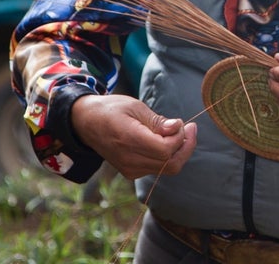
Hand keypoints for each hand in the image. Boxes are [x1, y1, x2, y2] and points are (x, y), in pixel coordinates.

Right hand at [71, 94, 196, 179]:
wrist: (86, 122)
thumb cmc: (112, 109)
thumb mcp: (135, 106)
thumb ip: (157, 120)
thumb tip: (177, 127)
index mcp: (130, 140)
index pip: (165, 150)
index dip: (180, 138)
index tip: (184, 122)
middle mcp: (130, 160)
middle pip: (170, 164)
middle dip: (186, 147)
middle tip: (191, 128)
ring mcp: (129, 169)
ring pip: (166, 168)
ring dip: (179, 151)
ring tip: (180, 131)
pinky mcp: (130, 172)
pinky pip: (157, 168)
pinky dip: (167, 156)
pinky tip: (167, 140)